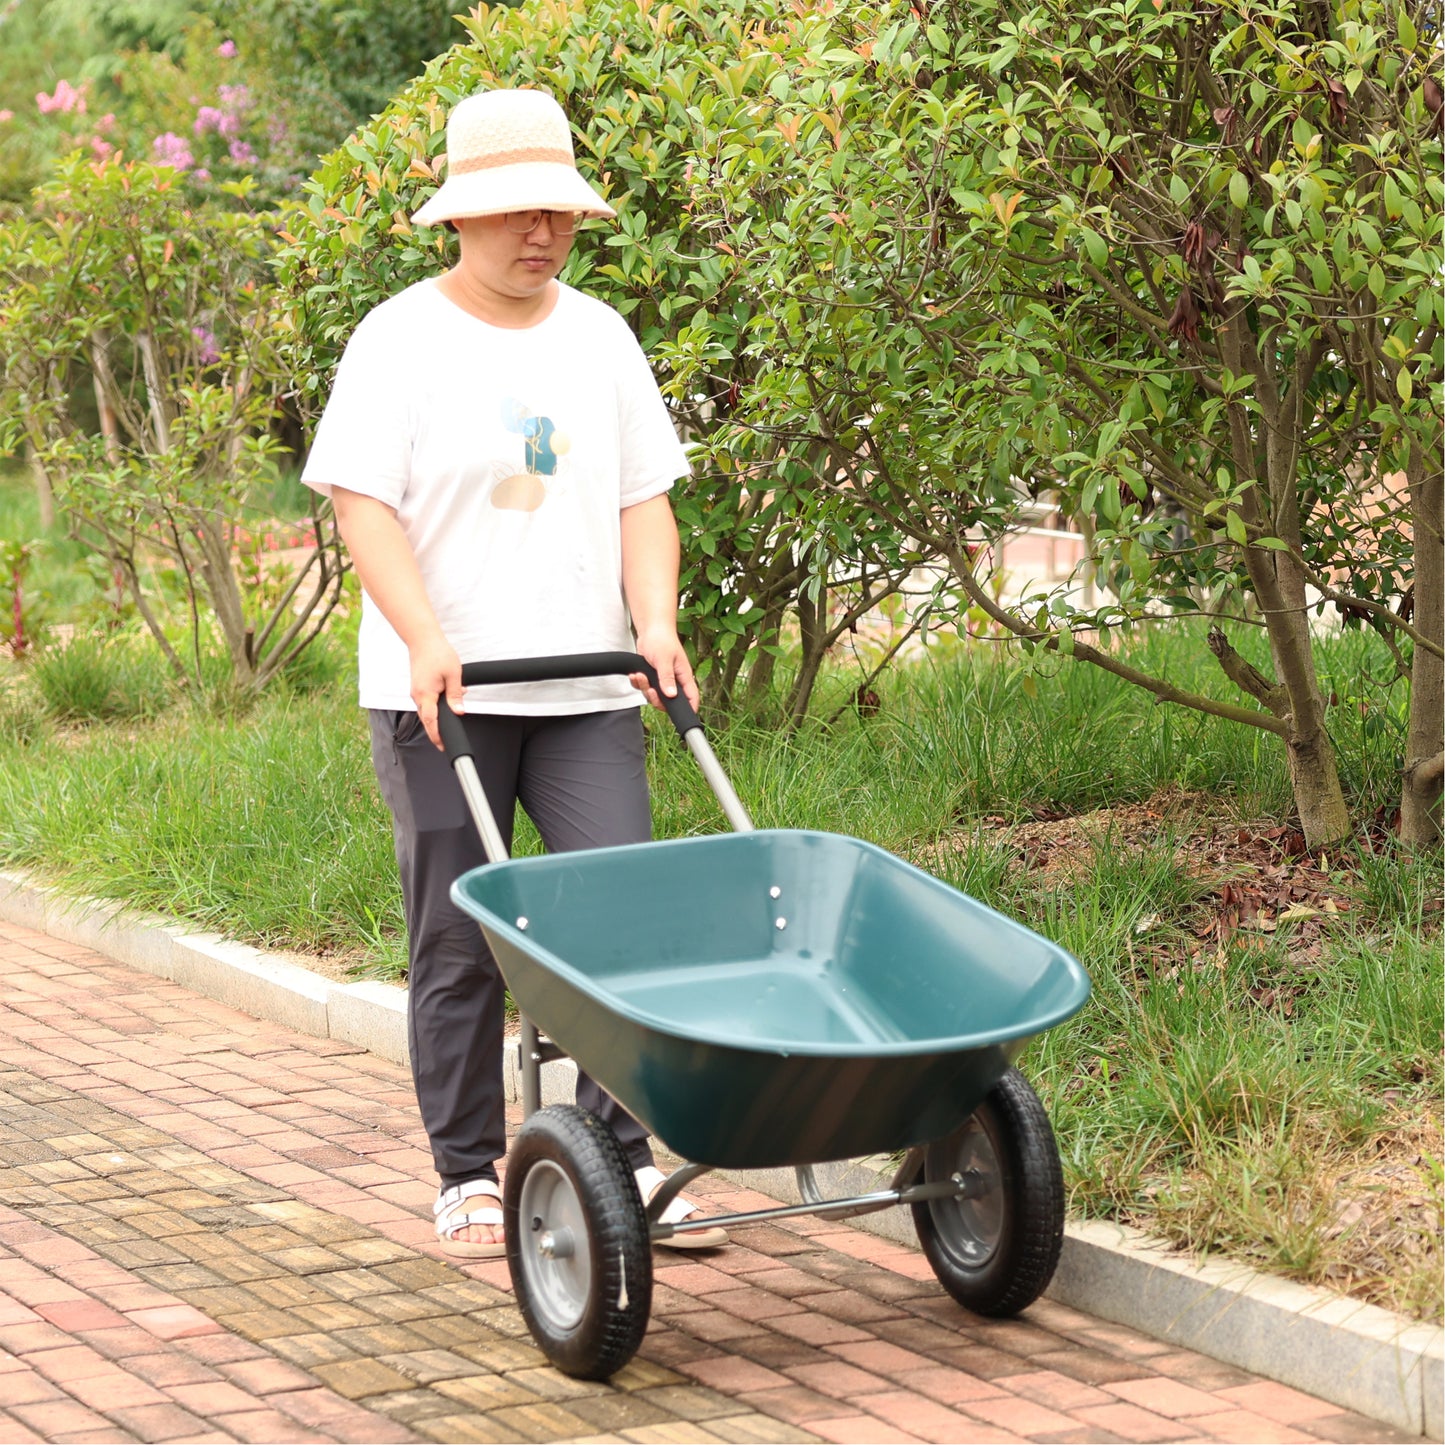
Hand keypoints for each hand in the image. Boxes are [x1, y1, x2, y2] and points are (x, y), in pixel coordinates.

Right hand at [409, 634, 462, 748]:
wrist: (423, 639)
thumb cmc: (437, 653)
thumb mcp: (453, 675)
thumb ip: (456, 695)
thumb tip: (459, 711)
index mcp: (425, 694)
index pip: (430, 721)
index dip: (436, 735)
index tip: (442, 746)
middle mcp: (417, 695)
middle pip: (427, 719)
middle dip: (436, 730)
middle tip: (446, 742)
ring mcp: (416, 692)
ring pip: (427, 710)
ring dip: (438, 714)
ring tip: (454, 710)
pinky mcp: (418, 687)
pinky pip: (426, 701)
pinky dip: (436, 704)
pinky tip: (448, 696)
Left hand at [630, 629, 699, 713]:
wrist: (651, 630)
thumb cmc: (662, 640)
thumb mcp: (664, 659)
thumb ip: (667, 678)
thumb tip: (671, 695)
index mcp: (684, 676)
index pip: (691, 697)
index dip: (689, 709)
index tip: (680, 716)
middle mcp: (675, 680)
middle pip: (668, 702)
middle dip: (656, 698)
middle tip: (650, 689)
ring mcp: (663, 680)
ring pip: (654, 696)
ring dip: (644, 688)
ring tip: (639, 676)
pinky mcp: (652, 677)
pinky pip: (644, 688)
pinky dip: (638, 684)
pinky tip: (635, 675)